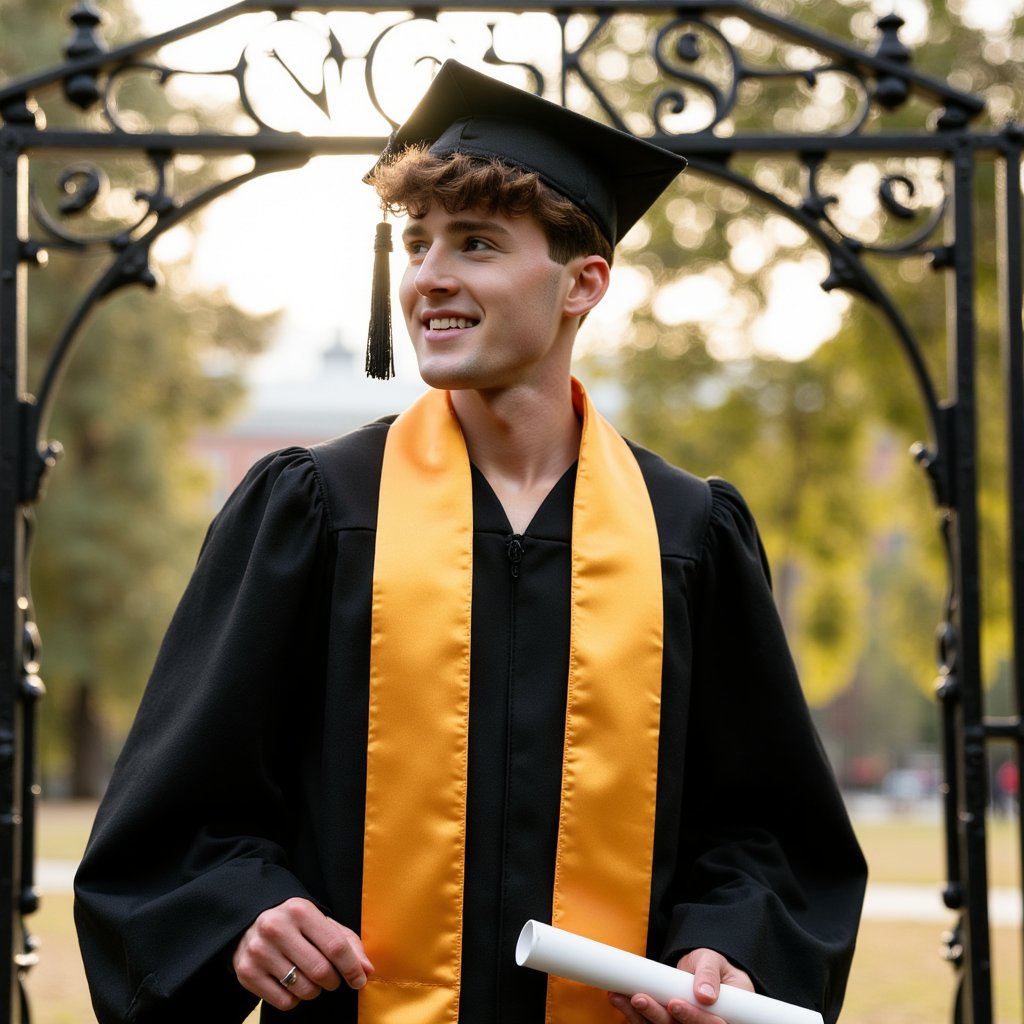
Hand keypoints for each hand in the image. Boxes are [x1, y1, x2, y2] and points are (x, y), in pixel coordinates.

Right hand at [232, 897, 373, 1010]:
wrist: (249, 922)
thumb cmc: (295, 924)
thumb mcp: (321, 922)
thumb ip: (347, 943)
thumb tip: (366, 970)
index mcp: (300, 910)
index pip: (335, 946)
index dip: (352, 967)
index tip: (360, 980)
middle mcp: (276, 928)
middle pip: (320, 971)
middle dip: (333, 981)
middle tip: (332, 979)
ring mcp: (259, 951)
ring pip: (303, 989)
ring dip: (315, 991)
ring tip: (311, 979)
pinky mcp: (246, 972)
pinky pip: (284, 1001)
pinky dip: (295, 999)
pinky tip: (292, 984)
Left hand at [608, 948, 752, 1023]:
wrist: (703, 970)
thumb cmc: (714, 967)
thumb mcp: (714, 962)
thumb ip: (710, 975)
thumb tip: (705, 996)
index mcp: (726, 1019)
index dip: (692, 1018)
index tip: (673, 1004)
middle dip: (658, 1016)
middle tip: (639, 998)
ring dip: (639, 1015)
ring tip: (621, 998)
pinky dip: (634, 1014)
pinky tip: (620, 1000)